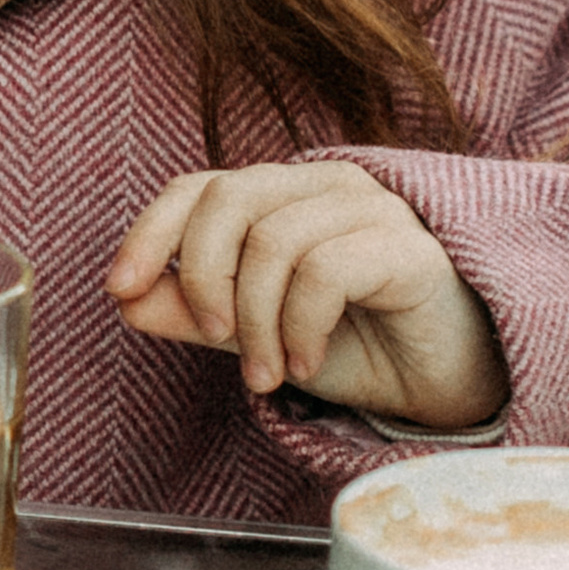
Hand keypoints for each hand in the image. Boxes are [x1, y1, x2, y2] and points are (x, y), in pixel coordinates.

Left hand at [107, 161, 508, 428]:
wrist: (449, 383)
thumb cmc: (358, 347)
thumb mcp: (258, 336)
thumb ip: (195, 314)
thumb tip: (128, 300)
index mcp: (284, 196)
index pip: (199, 186)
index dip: (151, 231)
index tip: (119, 288)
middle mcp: (325, 187)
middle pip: (230, 199)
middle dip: (204, 276)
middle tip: (216, 340)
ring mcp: (372, 210)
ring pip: (274, 241)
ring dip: (256, 322)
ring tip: (268, 374)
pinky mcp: (408, 247)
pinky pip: (325, 272)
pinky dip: (301, 328)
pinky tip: (309, 364)